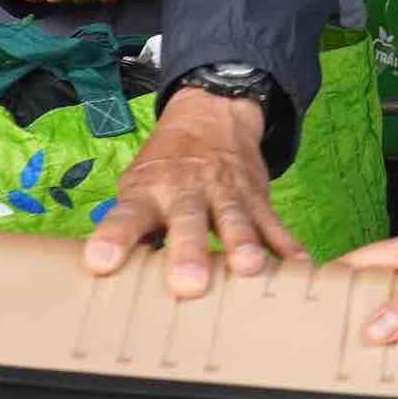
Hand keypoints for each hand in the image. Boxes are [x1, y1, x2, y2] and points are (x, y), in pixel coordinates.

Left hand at [84, 87, 302, 296]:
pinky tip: (297, 263)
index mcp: (148, 192)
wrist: (212, 114)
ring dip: (241, 244)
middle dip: (188, 252)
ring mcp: (225, 193)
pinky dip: (286, 244)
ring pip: (234, 220)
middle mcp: (185, 191)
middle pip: (186, 221)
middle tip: (187, 284)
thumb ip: (133, 229)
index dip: (113, 239)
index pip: (125, 216)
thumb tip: (114, 277)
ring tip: (247, 268)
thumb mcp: (138, 187)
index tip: (100, 262)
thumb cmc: (166, 167)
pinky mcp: (255, 197)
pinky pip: (272, 223)